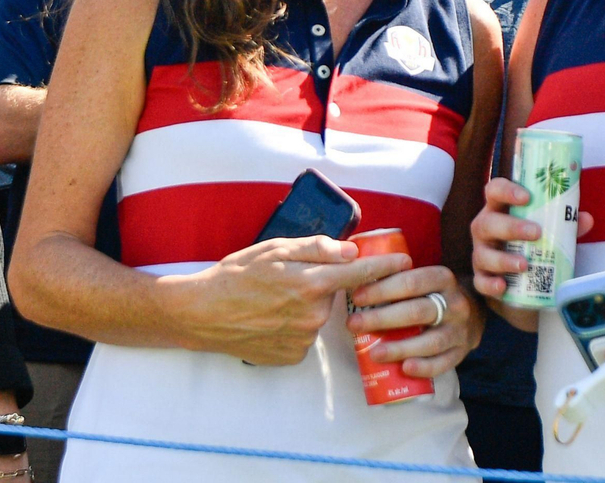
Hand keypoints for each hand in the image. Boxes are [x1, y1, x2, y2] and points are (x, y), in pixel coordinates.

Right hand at [155, 235, 409, 364]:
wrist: (201, 314)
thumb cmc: (234, 275)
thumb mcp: (274, 249)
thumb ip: (317, 248)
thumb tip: (351, 250)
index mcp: (309, 283)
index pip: (359, 273)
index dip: (384, 266)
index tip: (404, 262)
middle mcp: (311, 315)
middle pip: (334, 294)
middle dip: (321, 284)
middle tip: (288, 279)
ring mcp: (302, 340)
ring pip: (318, 316)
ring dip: (306, 306)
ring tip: (272, 301)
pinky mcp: (292, 356)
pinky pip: (304, 336)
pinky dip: (294, 326)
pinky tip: (269, 319)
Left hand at [347, 266, 482, 378]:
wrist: (472, 314)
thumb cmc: (434, 295)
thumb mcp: (423, 280)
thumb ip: (397, 279)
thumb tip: (354, 279)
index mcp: (442, 278)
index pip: (411, 282)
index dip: (383, 289)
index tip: (357, 297)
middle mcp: (455, 304)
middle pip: (417, 311)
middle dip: (382, 318)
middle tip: (353, 324)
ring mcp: (460, 330)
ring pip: (431, 341)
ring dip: (400, 348)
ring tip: (374, 353)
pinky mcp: (461, 353)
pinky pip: (443, 363)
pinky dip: (424, 368)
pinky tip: (404, 369)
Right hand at [470, 178, 593, 300]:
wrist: (519, 281)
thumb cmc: (531, 244)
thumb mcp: (548, 231)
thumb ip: (565, 225)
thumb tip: (586, 219)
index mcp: (499, 209)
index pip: (494, 191)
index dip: (506, 190)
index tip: (526, 197)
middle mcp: (485, 229)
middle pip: (487, 223)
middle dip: (510, 227)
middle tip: (536, 232)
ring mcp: (481, 254)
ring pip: (484, 254)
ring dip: (503, 259)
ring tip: (525, 264)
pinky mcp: (480, 278)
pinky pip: (480, 282)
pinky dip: (490, 284)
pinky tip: (503, 286)